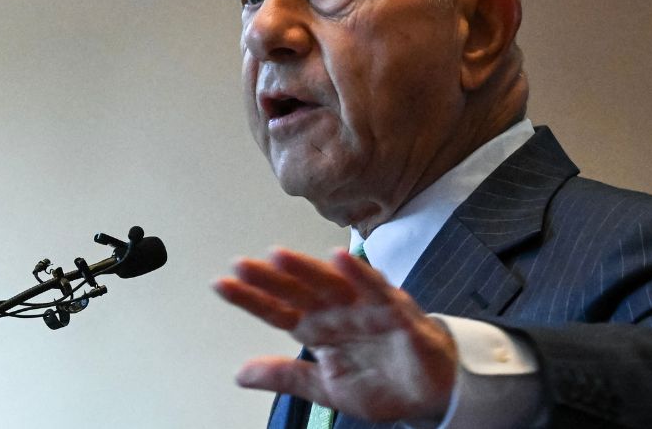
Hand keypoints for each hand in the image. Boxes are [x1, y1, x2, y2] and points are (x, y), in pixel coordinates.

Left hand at [213, 247, 457, 422]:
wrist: (431, 393)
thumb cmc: (381, 382)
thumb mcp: (325, 388)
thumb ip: (285, 377)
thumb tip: (239, 374)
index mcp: (317, 329)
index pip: (277, 311)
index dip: (250, 299)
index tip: (219, 284)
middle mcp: (336, 312)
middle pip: (298, 291)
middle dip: (270, 278)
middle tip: (241, 265)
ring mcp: (365, 308)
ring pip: (331, 284)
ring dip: (306, 269)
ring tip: (279, 257)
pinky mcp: (395, 312)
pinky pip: (376, 289)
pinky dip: (359, 274)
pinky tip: (340, 259)